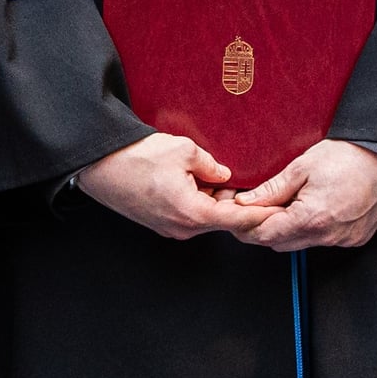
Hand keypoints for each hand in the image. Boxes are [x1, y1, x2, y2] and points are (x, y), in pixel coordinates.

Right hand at [76, 131, 253, 239]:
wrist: (97, 165)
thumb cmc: (134, 158)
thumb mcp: (184, 150)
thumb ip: (212, 165)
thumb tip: (223, 174)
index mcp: (192, 213)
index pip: (238, 220)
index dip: (262, 215)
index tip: (279, 214)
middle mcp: (182, 228)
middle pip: (223, 220)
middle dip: (237, 203)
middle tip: (250, 184)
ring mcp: (169, 227)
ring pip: (205, 217)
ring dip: (216, 201)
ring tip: (215, 176)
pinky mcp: (159, 222)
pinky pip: (189, 215)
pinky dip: (199, 202)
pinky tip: (196, 181)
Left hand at [232, 140, 376, 251]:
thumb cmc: (351, 156)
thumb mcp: (302, 167)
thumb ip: (270, 190)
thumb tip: (245, 202)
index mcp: (311, 218)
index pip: (265, 235)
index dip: (245, 226)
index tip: (235, 216)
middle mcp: (329, 235)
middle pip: (281, 243)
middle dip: (264, 228)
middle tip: (257, 206)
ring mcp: (344, 239)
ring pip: (301, 243)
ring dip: (288, 229)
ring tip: (287, 203)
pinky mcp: (356, 237)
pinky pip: (324, 240)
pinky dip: (311, 229)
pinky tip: (311, 208)